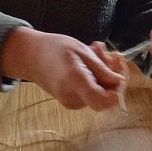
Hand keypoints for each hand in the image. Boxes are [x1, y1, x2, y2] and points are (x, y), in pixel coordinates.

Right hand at [1, 27, 127, 110]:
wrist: (31, 56)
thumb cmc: (54, 49)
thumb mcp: (81, 51)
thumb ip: (101, 69)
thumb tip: (119, 82)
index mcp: (75, 83)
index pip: (104, 101)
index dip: (119, 91)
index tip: (120, 71)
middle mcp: (73, 98)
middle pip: (106, 96)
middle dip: (114, 75)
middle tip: (110, 53)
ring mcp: (72, 102)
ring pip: (101, 92)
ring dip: (106, 73)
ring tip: (97, 51)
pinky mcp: (72, 100)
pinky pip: (93, 91)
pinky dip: (97, 77)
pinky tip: (91, 62)